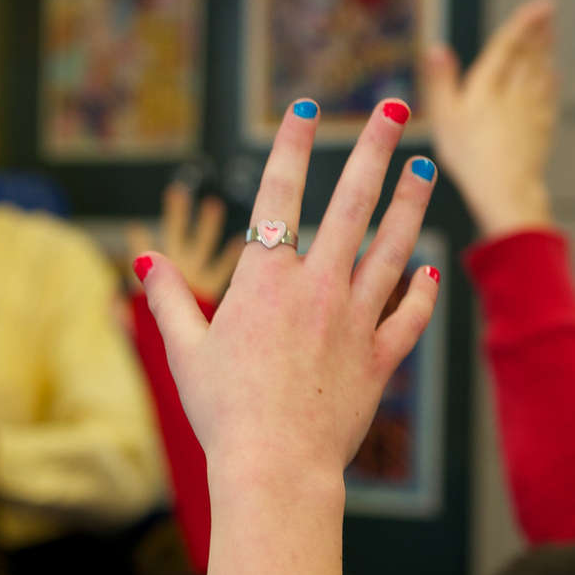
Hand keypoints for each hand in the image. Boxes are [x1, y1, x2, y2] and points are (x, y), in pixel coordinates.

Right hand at [135, 98, 440, 495]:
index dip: (291, 145)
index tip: (304, 107)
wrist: (275, 467)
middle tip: (393, 109)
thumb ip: (169, 300)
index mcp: (266, 282)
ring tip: (423, 168)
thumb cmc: (223, 413)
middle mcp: (317, 290)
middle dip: (373, 150)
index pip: (279, 195)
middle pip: (351, 204)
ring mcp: (353, 323)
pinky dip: (420, 291)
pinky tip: (429, 269)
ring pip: (391, 249)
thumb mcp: (185, 352)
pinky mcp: (378, 360)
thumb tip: (146, 261)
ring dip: (409, 205)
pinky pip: (406, 317)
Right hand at [424, 0, 557, 238]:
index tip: (539, 6)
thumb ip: (441, 82)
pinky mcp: (540, 129)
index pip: (508, 46)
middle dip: (538, 32)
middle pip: (529, 55)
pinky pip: (548, 96)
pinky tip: (553, 75)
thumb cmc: (473, 160)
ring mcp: (530, 110)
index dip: (524, 23)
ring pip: (541, 72)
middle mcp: (513, 94)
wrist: (506, 191)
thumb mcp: (444, 120)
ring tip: (550, 35)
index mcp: (488, 87)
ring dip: (547, 50)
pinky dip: (551, 81)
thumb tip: (436, 50)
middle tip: (548, 12)